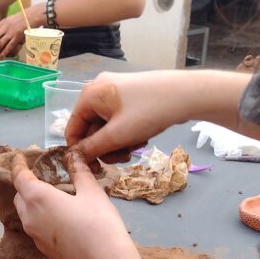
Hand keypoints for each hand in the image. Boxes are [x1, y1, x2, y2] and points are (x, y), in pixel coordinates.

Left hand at [0, 10, 28, 59]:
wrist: (33, 15)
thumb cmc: (23, 18)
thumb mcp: (11, 20)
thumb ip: (5, 26)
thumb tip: (0, 34)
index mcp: (3, 22)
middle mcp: (5, 27)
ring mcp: (11, 32)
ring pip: (0, 42)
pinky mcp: (17, 37)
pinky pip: (10, 45)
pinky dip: (5, 51)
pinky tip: (1, 56)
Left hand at [12, 152, 133, 258]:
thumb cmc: (98, 223)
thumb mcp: (92, 192)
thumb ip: (79, 172)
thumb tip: (73, 156)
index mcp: (37, 198)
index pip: (19, 177)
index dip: (18, 165)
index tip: (19, 157)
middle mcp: (30, 218)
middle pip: (20, 197)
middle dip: (25, 185)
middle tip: (40, 176)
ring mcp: (35, 237)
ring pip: (26, 214)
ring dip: (31, 203)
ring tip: (49, 195)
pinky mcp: (44, 250)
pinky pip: (36, 229)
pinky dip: (40, 218)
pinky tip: (58, 217)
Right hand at [66, 71, 193, 162]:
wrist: (187, 93)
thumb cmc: (148, 112)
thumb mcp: (117, 135)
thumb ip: (92, 148)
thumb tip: (74, 158)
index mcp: (89, 94)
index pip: (72, 129)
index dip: (80, 151)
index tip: (94, 169)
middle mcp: (98, 89)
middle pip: (90, 129)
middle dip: (106, 147)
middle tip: (123, 157)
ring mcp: (114, 91)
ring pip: (106, 127)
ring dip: (118, 143)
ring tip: (134, 147)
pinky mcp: (129, 96)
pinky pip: (118, 120)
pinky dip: (127, 133)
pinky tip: (141, 137)